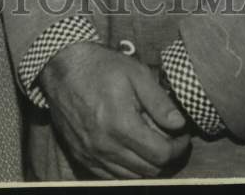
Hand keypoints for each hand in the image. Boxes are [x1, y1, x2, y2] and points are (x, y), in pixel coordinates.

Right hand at [38, 42, 190, 178]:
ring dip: (147, 166)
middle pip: (148, 171)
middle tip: (170, 139)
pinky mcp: (81, 157)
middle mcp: (105, 146)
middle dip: (166, 158)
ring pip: (131, 178)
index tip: (182, 135)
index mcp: (121, 124)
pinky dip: (127, 170)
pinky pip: (111, 177)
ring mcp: (91, 154)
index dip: (178, 147)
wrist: (63, 68)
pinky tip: (132, 151)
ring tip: (152, 144)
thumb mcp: (135, 73)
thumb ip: (159, 101)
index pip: (160, 154)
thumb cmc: (101, 67)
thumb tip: (179, 124)